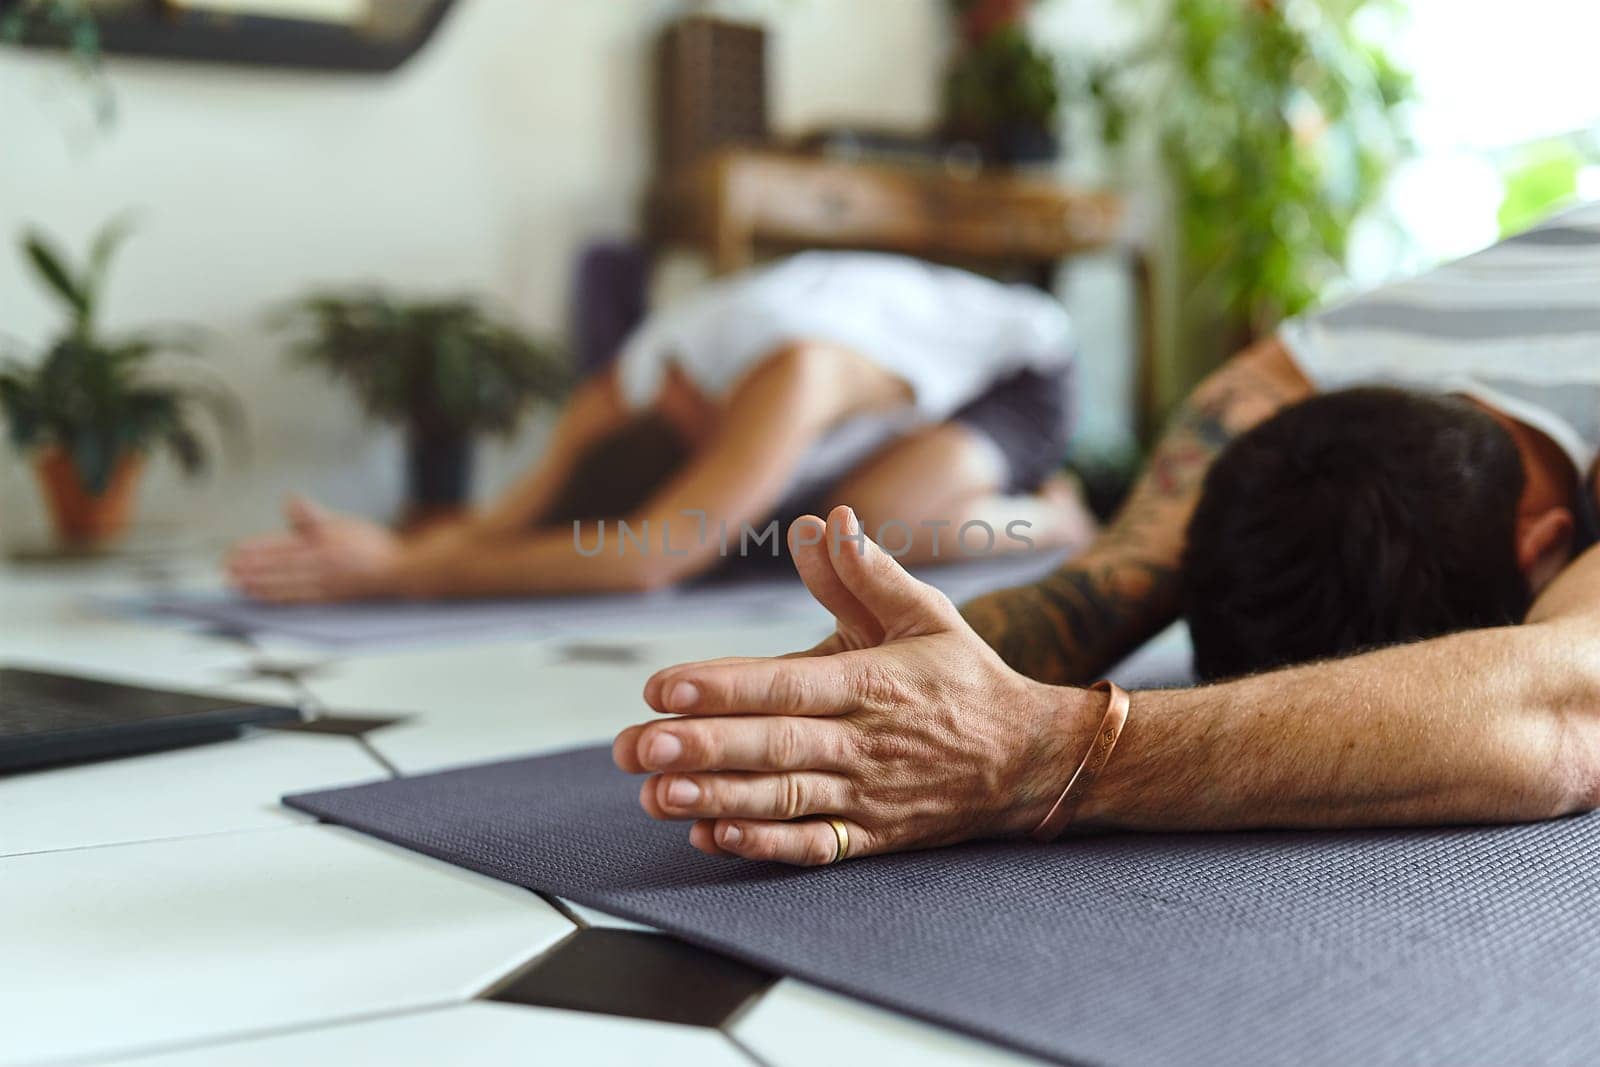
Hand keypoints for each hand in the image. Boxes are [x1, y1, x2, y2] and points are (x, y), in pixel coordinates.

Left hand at [226, 496, 402, 601]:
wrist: (401, 572)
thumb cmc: (373, 548)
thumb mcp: (343, 523)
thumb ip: (312, 516)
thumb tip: (291, 502)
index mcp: (321, 544)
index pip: (281, 546)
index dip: (255, 549)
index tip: (235, 552)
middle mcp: (321, 566)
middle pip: (279, 568)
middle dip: (251, 570)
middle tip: (228, 572)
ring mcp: (325, 584)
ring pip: (285, 585)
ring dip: (260, 585)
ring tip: (240, 585)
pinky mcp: (330, 598)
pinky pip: (299, 598)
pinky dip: (279, 599)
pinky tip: (267, 599)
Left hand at [613, 505, 1101, 864]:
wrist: (1026, 762)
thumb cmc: (964, 679)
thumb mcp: (926, 614)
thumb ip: (866, 574)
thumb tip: (827, 522)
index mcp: (873, 684)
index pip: (789, 686)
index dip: (725, 687)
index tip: (665, 686)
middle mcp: (865, 743)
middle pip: (775, 747)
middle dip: (702, 746)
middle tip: (636, 745)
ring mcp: (867, 796)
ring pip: (784, 801)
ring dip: (717, 799)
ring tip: (656, 793)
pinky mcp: (870, 836)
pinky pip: (813, 847)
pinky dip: (764, 845)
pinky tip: (712, 835)